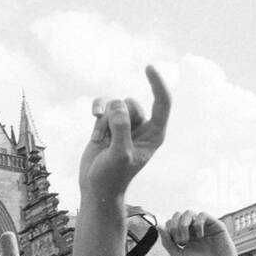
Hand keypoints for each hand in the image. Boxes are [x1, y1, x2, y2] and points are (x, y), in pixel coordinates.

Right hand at [79, 65, 171, 204]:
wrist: (95, 188)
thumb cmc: (113, 176)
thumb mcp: (120, 154)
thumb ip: (121, 128)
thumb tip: (116, 105)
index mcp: (155, 134)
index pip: (162, 102)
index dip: (158, 84)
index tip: (148, 67)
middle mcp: (141, 127)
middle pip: (131, 103)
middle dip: (117, 117)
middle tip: (111, 139)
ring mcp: (123, 124)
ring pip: (115, 104)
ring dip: (104, 120)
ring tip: (101, 140)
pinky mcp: (107, 124)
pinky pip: (103, 105)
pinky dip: (97, 110)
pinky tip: (93, 115)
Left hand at [160, 210, 242, 255]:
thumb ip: (167, 242)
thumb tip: (158, 226)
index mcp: (183, 235)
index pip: (171, 222)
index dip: (168, 230)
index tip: (175, 244)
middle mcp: (193, 229)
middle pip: (177, 215)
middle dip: (174, 227)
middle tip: (180, 241)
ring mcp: (204, 226)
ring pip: (188, 212)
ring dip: (183, 225)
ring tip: (187, 239)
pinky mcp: (215, 225)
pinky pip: (202, 214)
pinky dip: (197, 224)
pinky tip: (200, 236)